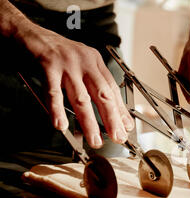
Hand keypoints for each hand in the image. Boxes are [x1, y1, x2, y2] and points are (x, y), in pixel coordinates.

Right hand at [17, 24, 133, 147]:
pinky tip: (61, 125)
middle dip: (112, 119)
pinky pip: (54, 92)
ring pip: (81, 98)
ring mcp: (67, 64)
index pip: (113, 90)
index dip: (121, 110)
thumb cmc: (55, 52)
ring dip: (89, 122)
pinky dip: (57, 110)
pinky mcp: (48, 66)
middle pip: (102, 95)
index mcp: (95, 62)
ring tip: (94, 139)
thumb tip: (105, 109)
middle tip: (117, 137)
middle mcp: (85, 62)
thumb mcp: (79, 63)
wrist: (28, 32)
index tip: (127, 127)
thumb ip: (91, 84)